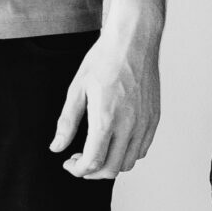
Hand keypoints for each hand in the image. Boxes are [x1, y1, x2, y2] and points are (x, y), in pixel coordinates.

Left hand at [50, 28, 158, 179]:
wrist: (134, 39)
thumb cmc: (105, 59)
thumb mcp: (77, 88)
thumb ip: (67, 122)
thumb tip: (57, 147)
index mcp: (106, 119)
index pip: (92, 162)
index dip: (77, 169)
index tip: (69, 162)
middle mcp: (129, 124)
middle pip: (111, 169)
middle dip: (92, 172)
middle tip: (80, 161)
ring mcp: (144, 121)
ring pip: (129, 162)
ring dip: (111, 164)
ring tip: (99, 151)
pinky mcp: (154, 116)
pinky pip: (143, 147)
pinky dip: (128, 153)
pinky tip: (116, 140)